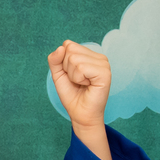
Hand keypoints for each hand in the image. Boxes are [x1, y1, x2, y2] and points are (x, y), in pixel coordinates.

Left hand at [48, 40, 112, 159]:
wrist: (80, 114)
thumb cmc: (72, 95)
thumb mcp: (58, 74)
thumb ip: (55, 59)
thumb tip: (60, 47)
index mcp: (90, 55)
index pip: (68, 45)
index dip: (63, 62)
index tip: (72, 76)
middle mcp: (99, 57)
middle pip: (70, 50)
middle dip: (67, 68)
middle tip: (77, 81)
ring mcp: (104, 64)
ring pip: (74, 58)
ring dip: (73, 75)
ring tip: (82, 84)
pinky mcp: (105, 73)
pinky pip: (82, 67)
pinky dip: (79, 79)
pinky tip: (87, 85)